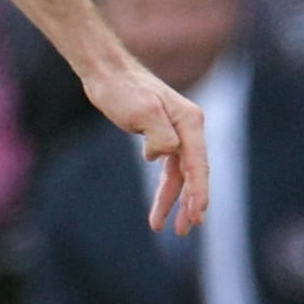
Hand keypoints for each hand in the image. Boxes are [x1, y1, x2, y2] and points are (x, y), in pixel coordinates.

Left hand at [84, 56, 207, 234]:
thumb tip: (165, 156)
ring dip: (172, 200)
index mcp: (190, 122)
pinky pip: (169, 167)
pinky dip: (165, 186)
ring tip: (161, 226)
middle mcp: (188, 127)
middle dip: (189, 204)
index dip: (198, 194)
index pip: (198, 165)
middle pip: (193, 173)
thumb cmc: (123, 89)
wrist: (106, 72)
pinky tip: (158, 202)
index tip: (196, 217)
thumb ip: (161, 136)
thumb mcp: (142, 112)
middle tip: (181, 231)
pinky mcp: (162, 134)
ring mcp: (177, 131)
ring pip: (179, 174)